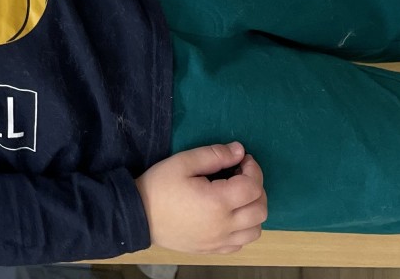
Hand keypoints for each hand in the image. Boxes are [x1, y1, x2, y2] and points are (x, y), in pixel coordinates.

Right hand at [136, 142, 266, 254]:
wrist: (139, 216)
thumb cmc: (159, 186)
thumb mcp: (183, 162)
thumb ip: (214, 155)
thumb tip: (239, 150)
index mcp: (218, 202)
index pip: (253, 186)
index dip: (253, 169)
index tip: (243, 159)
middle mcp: (224, 226)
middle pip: (260, 210)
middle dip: (257, 188)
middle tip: (242, 175)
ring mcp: (219, 241)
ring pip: (255, 230)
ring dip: (253, 211)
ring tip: (238, 197)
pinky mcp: (212, 250)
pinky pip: (240, 243)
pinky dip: (243, 229)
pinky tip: (229, 216)